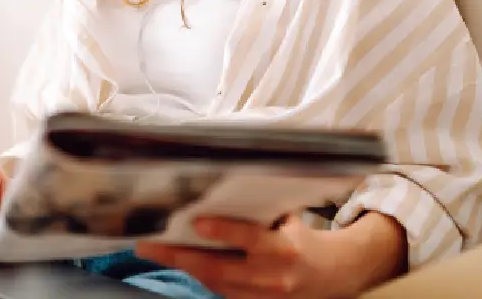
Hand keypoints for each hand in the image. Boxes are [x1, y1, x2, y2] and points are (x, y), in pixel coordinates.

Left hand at [136, 213, 405, 298]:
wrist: (334, 274)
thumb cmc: (303, 237)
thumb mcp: (287, 218)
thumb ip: (258, 212)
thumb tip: (217, 192)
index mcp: (285, 247)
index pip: (250, 238)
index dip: (223, 230)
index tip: (196, 223)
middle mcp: (273, 276)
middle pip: (219, 269)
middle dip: (179, 256)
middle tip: (147, 245)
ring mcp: (264, 297)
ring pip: (214, 285)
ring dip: (182, 268)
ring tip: (154, 252)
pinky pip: (221, 293)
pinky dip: (199, 278)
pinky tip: (179, 264)